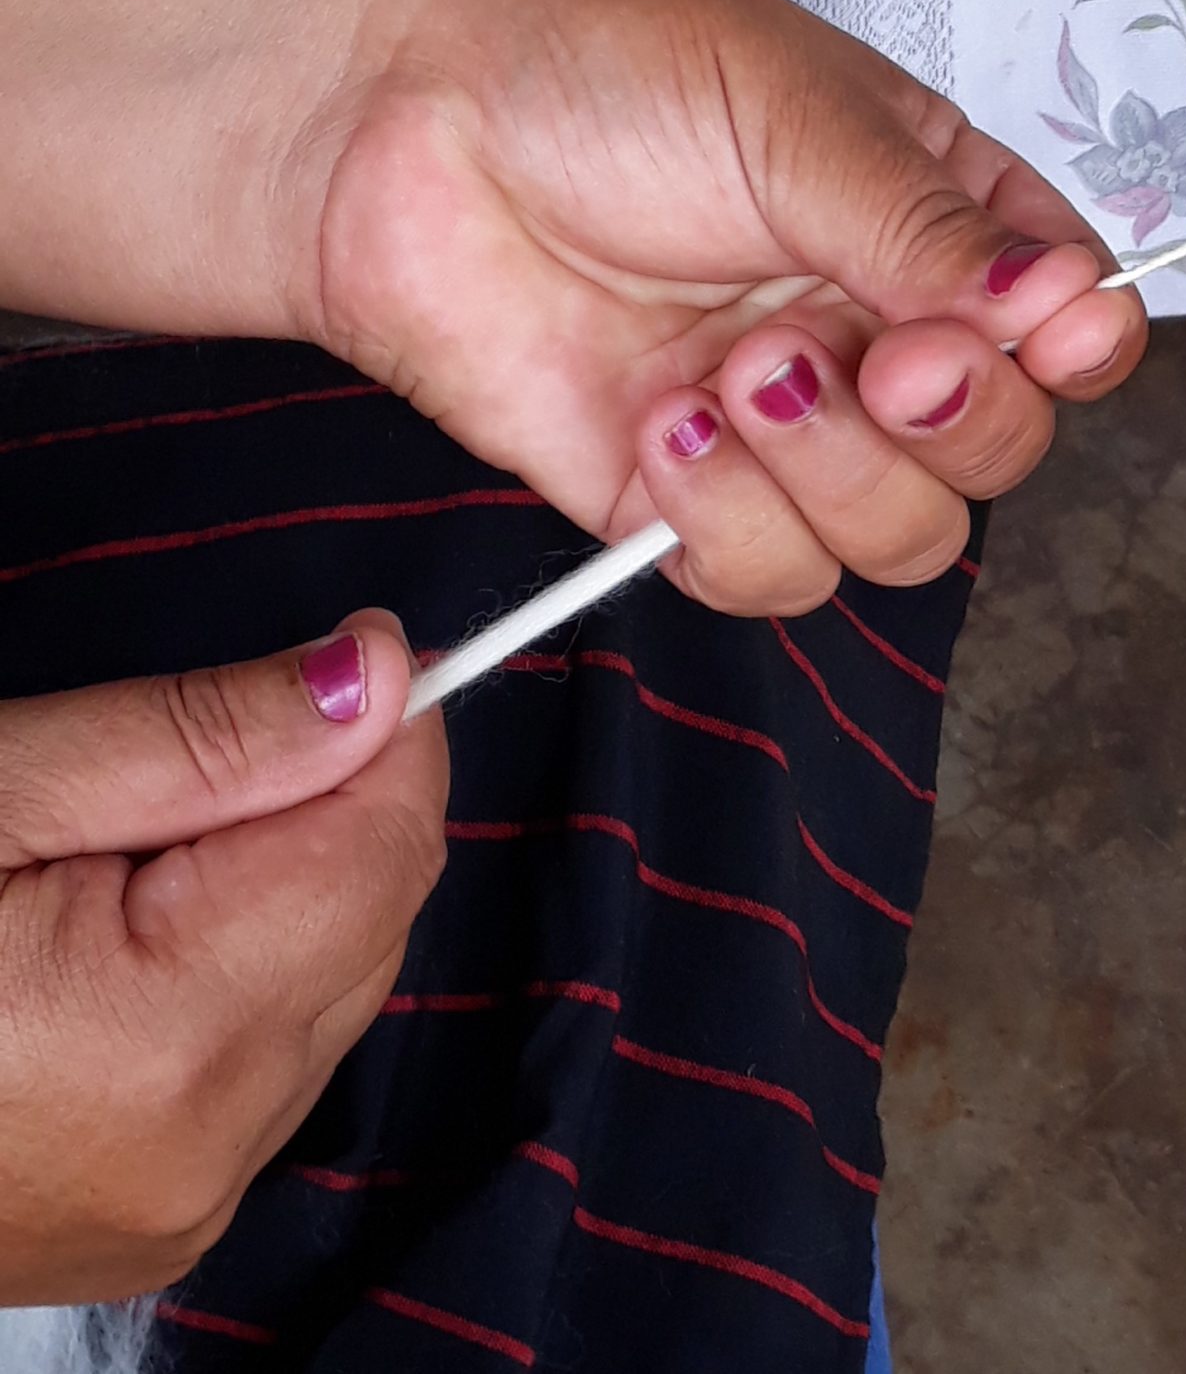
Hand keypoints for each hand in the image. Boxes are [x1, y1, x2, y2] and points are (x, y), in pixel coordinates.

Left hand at [0, 0, 1147, 614]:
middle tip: (877, 358)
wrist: (384, 125)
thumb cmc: (587, 66)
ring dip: (835, 473)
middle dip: (955, 422)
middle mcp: (876, 332)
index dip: (1076, 348)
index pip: (1071, 319)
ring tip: (733, 370)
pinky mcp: (684, 502)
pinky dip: (732, 523)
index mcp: (935, 217)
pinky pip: (774, 578)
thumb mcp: (790, 113)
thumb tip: (1070, 308)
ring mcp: (785, 427)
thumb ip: (932, 232)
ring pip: (903, 538)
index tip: (1039, 333)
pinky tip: (662, 423)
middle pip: (1001, 452)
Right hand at [0, 613, 444, 1303]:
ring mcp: (178, 1206)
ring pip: (332, 986)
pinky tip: (106, 949)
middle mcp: (201, 1151)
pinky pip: (266, 1063)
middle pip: (372, 913)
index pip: (390, 841)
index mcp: (163, 1041)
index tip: (335, 649)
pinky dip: (229, 980)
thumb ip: (198, 739)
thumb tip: (382, 679)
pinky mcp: (152, 1226)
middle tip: (157, 765)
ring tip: (106, 862)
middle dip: (314, 808)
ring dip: (273, 895)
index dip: (378, 726)